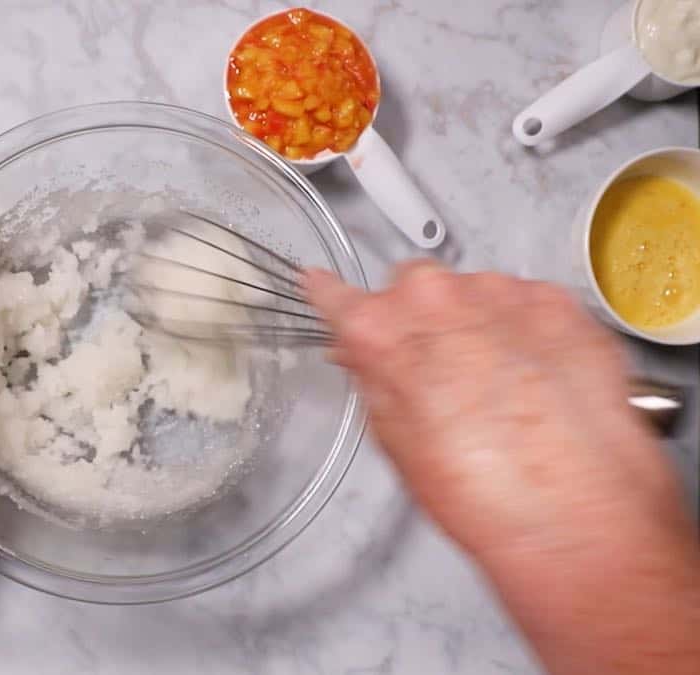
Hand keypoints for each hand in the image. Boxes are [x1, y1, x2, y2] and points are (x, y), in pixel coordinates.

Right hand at [305, 262, 689, 560]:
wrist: (574, 509)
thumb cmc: (480, 492)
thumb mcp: (396, 441)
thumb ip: (374, 380)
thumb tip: (366, 356)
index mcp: (380, 331)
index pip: (335, 295)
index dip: (328, 294)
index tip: (320, 285)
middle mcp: (435, 298)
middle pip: (412, 287)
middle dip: (420, 320)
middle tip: (439, 374)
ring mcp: (500, 293)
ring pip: (472, 292)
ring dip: (477, 325)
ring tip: (499, 386)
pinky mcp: (556, 302)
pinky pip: (525, 302)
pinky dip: (525, 330)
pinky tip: (535, 379)